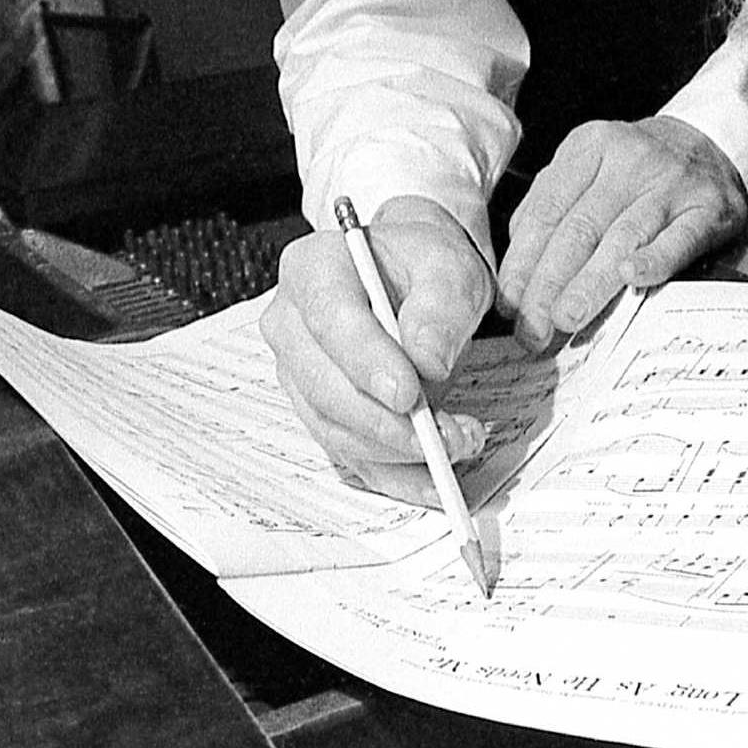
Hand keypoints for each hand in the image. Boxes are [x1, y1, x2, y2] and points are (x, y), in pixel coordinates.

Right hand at [260, 195, 493, 504]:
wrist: (414, 279)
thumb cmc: (424, 266)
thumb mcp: (448, 266)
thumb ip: (440, 307)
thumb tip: (427, 361)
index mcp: (313, 269)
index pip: (331, 321)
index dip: (367, 363)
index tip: (409, 396)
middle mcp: (291, 323)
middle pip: (327, 386)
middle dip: (389, 423)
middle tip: (446, 437)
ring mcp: (298, 372)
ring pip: (335, 428)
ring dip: (396, 451)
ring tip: (456, 447)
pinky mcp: (319, 411)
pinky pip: (349, 454)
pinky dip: (393, 474)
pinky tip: (432, 482)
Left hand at [497, 115, 747, 350]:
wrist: (711, 142)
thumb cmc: (637, 169)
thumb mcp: (590, 167)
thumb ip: (551, 207)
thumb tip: (518, 273)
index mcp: (589, 147)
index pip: (547, 211)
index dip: (524, 262)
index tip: (511, 305)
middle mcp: (629, 159)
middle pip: (579, 229)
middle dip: (550, 283)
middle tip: (534, 327)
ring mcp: (671, 182)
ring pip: (622, 237)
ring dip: (591, 282)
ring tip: (567, 318)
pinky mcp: (708, 207)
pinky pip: (680, 238)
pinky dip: (655, 259)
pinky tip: (633, 277)